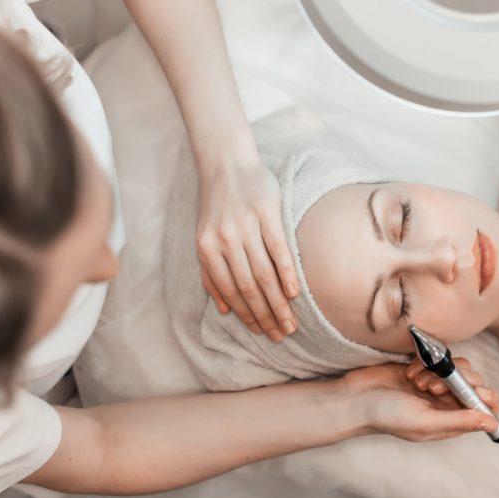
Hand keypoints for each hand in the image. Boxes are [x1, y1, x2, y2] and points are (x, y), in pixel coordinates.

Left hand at [196, 145, 298, 341]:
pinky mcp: (266, 212)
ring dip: (278, 302)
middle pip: (248, 287)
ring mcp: (245, 226)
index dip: (246, 315)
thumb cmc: (218, 204)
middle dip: (265, 315)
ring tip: (290, 321)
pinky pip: (278, 249)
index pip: (229, 290)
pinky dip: (287, 273)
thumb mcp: (204, 238)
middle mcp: (224, 240)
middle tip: (281, 334)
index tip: (262, 332)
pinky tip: (294, 292)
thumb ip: (210, 273)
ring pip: (264, 273)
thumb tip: (223, 309)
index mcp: (207, 248)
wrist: (227, 162)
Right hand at [344, 359, 498, 441]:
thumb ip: (459, 422)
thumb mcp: (425, 422)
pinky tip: (410, 373)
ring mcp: (436, 384)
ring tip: (418, 381)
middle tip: (432, 388)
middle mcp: (448, 403)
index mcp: (451, 421)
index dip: (484, 398)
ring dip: (440, 371)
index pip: (486, 409)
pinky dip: (426, 363)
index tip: (467, 391)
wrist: (356, 397)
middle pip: (475, 383)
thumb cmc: (386, 416)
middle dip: (456, 381)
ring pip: (459, 368)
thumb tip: (492, 423)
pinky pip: (440, 358)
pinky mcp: (425, 368)